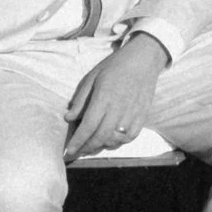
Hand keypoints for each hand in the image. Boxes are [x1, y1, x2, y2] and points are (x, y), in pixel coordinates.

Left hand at [65, 30, 168, 157]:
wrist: (144, 59)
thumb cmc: (115, 66)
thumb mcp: (92, 77)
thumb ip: (80, 99)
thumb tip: (68, 118)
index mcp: (104, 97)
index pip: (88, 126)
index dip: (77, 141)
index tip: (68, 151)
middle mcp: (119, 108)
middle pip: (101, 137)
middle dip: (86, 148)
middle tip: (77, 152)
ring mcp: (133, 113)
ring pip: (115, 139)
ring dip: (101, 147)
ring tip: (91, 147)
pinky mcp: (143, 115)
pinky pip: (130, 137)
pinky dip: (119, 143)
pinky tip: (110, 141)